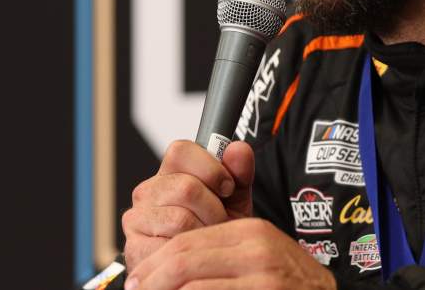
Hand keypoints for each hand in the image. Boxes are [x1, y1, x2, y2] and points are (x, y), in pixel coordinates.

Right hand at [122, 140, 254, 272]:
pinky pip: (170, 245)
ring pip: (180, 217)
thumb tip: (238, 148)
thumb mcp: (234, 199)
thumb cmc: (215, 229)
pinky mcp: (134, 247)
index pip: (180, 150)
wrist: (204, 265)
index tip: (227, 186)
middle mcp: (148, 192)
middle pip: (186, 187)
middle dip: (214, 208)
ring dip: (204, 231)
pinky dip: (191, 251)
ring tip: (208, 236)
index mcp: (169, 172)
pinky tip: (195, 251)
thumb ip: (239, 172)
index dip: (210, 168)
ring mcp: (137, 219)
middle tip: (220, 220)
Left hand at [124, 218, 336, 289]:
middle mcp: (257, 247)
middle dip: (154, 276)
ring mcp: (261, 273)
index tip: (138, 276)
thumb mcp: (260, 239)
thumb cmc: (288, 278)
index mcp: (251, 231)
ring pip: (191, 281)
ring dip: (166, 289)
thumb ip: (239, 197)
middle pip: (184, 256)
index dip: (156, 258)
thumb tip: (235, 149)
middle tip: (136, 288)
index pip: (187, 236)